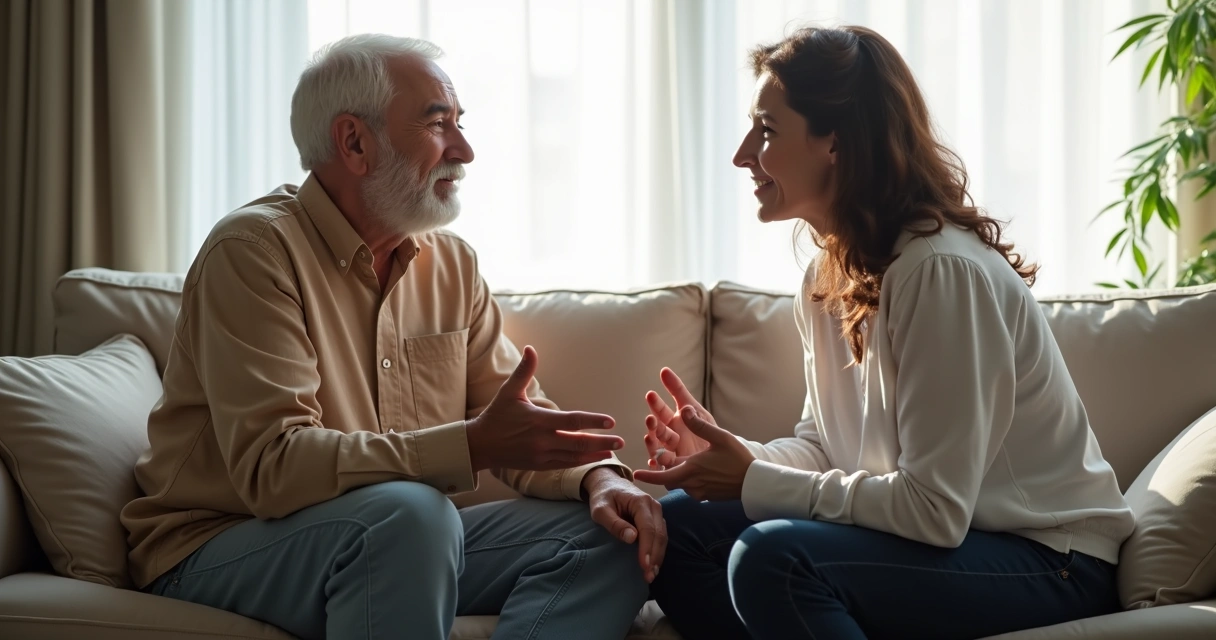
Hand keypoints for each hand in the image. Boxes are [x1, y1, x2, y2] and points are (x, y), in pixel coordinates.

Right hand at [467, 346, 623, 471]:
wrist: (480, 445)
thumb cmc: (497, 415)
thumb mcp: (509, 391)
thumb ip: (524, 371)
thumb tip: (531, 348)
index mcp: (538, 421)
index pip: (571, 421)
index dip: (592, 421)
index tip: (610, 421)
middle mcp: (542, 440)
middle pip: (578, 443)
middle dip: (601, 442)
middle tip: (621, 439)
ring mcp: (541, 455)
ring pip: (574, 457)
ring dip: (595, 453)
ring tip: (613, 449)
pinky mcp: (539, 465)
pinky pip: (565, 464)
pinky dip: (581, 462)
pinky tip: (594, 457)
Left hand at [584, 469, 666, 582]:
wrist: (608, 483)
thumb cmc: (603, 497)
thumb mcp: (600, 509)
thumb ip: (614, 523)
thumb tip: (632, 538)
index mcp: (640, 501)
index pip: (648, 528)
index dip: (647, 548)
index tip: (644, 565)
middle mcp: (653, 505)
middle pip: (659, 534)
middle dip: (655, 556)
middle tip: (648, 576)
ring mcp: (656, 511)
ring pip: (663, 536)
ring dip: (658, 556)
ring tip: (651, 574)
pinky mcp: (655, 518)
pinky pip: (660, 535)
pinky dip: (658, 550)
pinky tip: (653, 564)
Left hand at [634, 407, 754, 500]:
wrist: (754, 483)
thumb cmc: (738, 459)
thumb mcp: (719, 437)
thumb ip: (699, 424)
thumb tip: (684, 408)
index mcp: (691, 469)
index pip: (663, 476)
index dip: (648, 476)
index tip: (635, 474)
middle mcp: (692, 484)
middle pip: (670, 479)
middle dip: (664, 471)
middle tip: (661, 458)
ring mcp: (700, 492)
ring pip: (681, 483)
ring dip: (678, 474)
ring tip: (684, 461)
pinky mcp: (707, 496)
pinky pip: (692, 488)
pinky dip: (690, 479)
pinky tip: (700, 469)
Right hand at [644, 368, 711, 468]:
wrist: (721, 455)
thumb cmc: (706, 429)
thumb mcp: (695, 408)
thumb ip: (678, 390)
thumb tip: (663, 370)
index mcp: (674, 421)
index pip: (661, 410)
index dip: (656, 404)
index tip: (651, 394)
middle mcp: (669, 436)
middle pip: (657, 430)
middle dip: (652, 425)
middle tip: (650, 419)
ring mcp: (670, 451)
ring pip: (656, 447)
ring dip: (651, 443)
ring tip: (650, 438)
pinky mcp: (674, 468)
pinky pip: (662, 467)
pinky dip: (656, 465)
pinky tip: (654, 461)